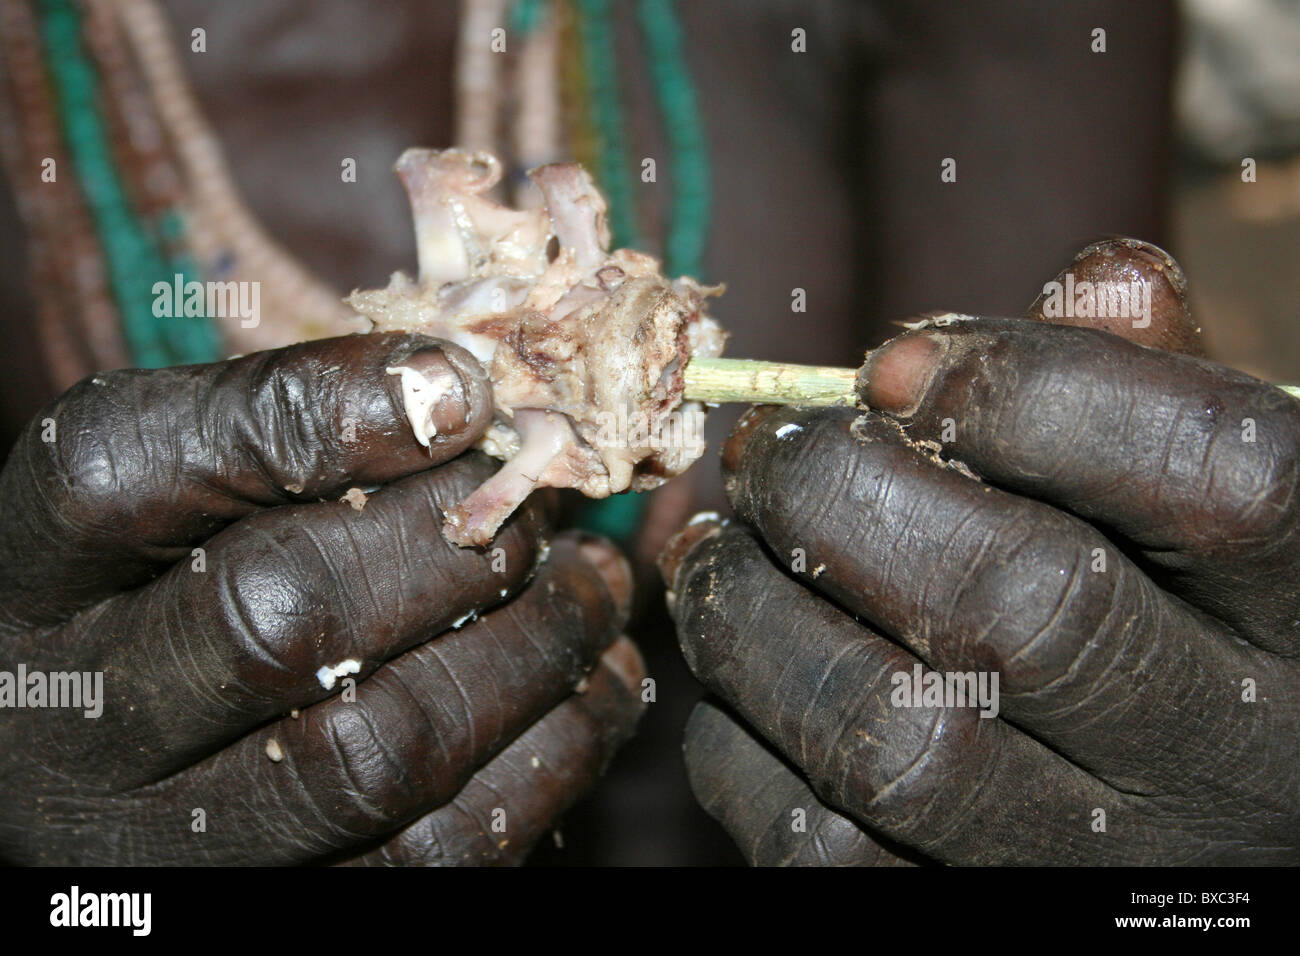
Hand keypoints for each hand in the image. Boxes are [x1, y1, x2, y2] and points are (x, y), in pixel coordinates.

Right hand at [0, 333, 642, 864]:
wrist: (124, 755)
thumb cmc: (170, 582)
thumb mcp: (180, 482)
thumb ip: (278, 423)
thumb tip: (461, 386)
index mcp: (39, 570)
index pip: (130, 472)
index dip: (314, 415)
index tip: (460, 387)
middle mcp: (82, 717)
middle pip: (273, 623)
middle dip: (448, 546)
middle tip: (536, 504)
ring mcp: (178, 838)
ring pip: (375, 755)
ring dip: (529, 650)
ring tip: (591, 580)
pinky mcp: (295, 901)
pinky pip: (440, 851)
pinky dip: (552, 751)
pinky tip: (591, 676)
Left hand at [662, 240, 1299, 864]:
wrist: (1197, 834)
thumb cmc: (1192, 625)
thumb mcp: (1219, 508)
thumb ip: (1163, 392)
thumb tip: (1101, 282)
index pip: (1207, 471)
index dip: (1029, 392)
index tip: (893, 361)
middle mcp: (1229, 754)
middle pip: (1024, 607)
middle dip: (846, 496)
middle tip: (770, 453)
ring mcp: (1097, 868)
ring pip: (893, 741)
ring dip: (755, 615)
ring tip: (721, 547)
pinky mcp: (966, 925)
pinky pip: (820, 846)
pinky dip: (738, 741)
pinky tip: (743, 673)